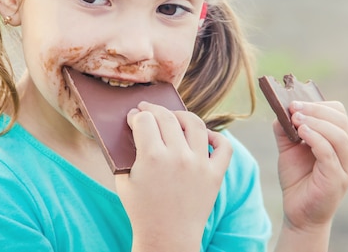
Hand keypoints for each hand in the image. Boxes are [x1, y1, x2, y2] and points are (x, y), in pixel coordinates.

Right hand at [115, 102, 232, 251]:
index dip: (136, 115)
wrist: (167, 238)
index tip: (134, 117)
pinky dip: (215, 136)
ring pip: (195, 123)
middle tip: (147, 110)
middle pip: (166, 117)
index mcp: (152, 157)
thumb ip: (127, 153)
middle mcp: (178, 157)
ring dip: (181, 115)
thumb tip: (134, 129)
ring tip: (173, 117)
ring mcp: (199, 165)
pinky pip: (223, 146)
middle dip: (153, 109)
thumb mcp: (124, 180)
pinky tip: (203, 137)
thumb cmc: (142, 210)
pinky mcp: (215, 175)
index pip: (145, 119)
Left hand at [274, 101, 347, 231]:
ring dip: (316, 122)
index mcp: (340, 140)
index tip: (294, 103)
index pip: (338, 113)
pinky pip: (330, 153)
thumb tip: (281, 109)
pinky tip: (301, 132)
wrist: (298, 212)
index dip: (318, 104)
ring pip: (339, 134)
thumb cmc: (297, 178)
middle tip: (293, 108)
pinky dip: (316, 138)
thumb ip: (285, 129)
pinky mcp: (337, 178)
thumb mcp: (289, 148)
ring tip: (296, 119)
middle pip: (341, 119)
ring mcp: (346, 166)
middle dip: (315, 109)